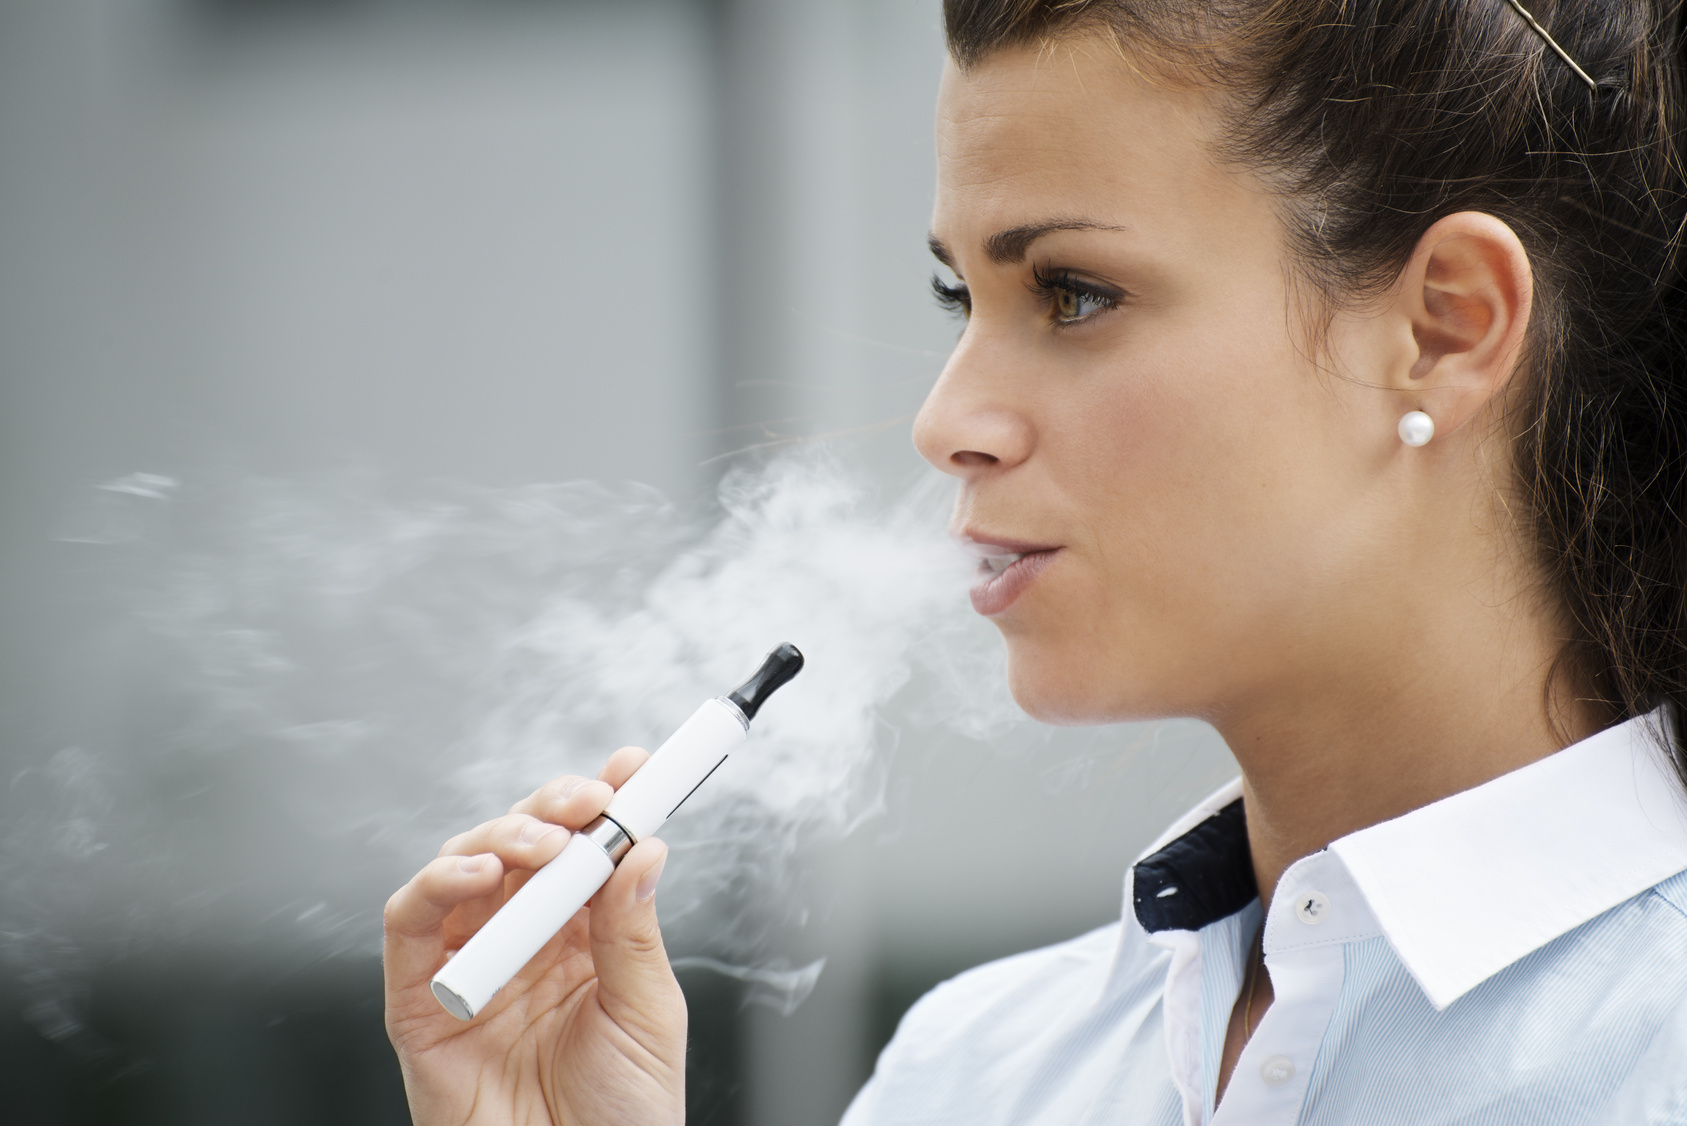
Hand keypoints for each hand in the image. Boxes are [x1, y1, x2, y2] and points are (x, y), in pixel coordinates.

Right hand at [384, 747, 686, 1125]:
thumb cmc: (623, 1117)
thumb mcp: (647, 1015)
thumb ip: (634, 932)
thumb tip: (642, 849)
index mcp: (585, 937)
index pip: (587, 849)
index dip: (604, 801)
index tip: (633, 767)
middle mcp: (525, 941)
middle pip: (521, 845)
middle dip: (551, 809)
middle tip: (588, 803)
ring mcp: (470, 965)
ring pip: (461, 867)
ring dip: (499, 838)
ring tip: (544, 846)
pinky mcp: (417, 1001)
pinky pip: (408, 924)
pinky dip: (434, 887)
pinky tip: (478, 877)